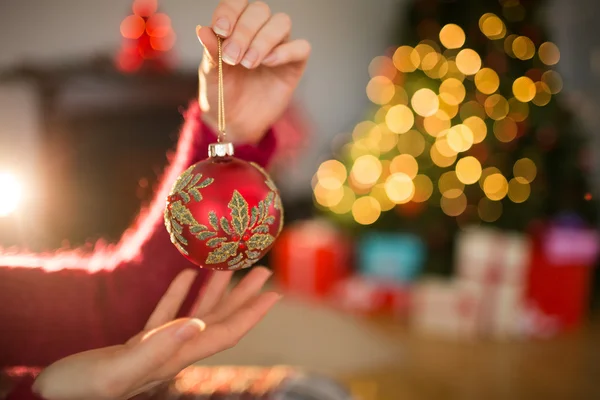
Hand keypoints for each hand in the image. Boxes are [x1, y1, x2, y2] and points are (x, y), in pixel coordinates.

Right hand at [33, 267, 278, 399]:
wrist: (49, 399)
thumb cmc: (79, 391)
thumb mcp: (117, 371)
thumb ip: (157, 348)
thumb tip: (197, 323)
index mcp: (174, 357)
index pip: (225, 333)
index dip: (252, 313)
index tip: (273, 293)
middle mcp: (172, 351)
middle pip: (218, 320)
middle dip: (243, 296)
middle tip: (261, 270)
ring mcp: (155, 347)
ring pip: (195, 313)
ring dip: (214, 290)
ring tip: (227, 263)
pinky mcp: (135, 344)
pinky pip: (166, 313)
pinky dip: (179, 294)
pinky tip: (186, 276)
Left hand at [197, 0, 310, 143]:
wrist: (234, 121)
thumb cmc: (221, 93)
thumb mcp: (211, 74)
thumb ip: (210, 52)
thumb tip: (203, 30)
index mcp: (235, 27)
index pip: (237, 4)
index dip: (230, 12)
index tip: (221, 31)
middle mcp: (258, 31)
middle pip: (260, 10)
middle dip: (245, 31)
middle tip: (233, 57)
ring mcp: (279, 46)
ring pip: (281, 22)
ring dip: (264, 40)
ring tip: (249, 63)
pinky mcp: (294, 64)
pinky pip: (301, 47)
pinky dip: (286, 51)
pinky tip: (268, 63)